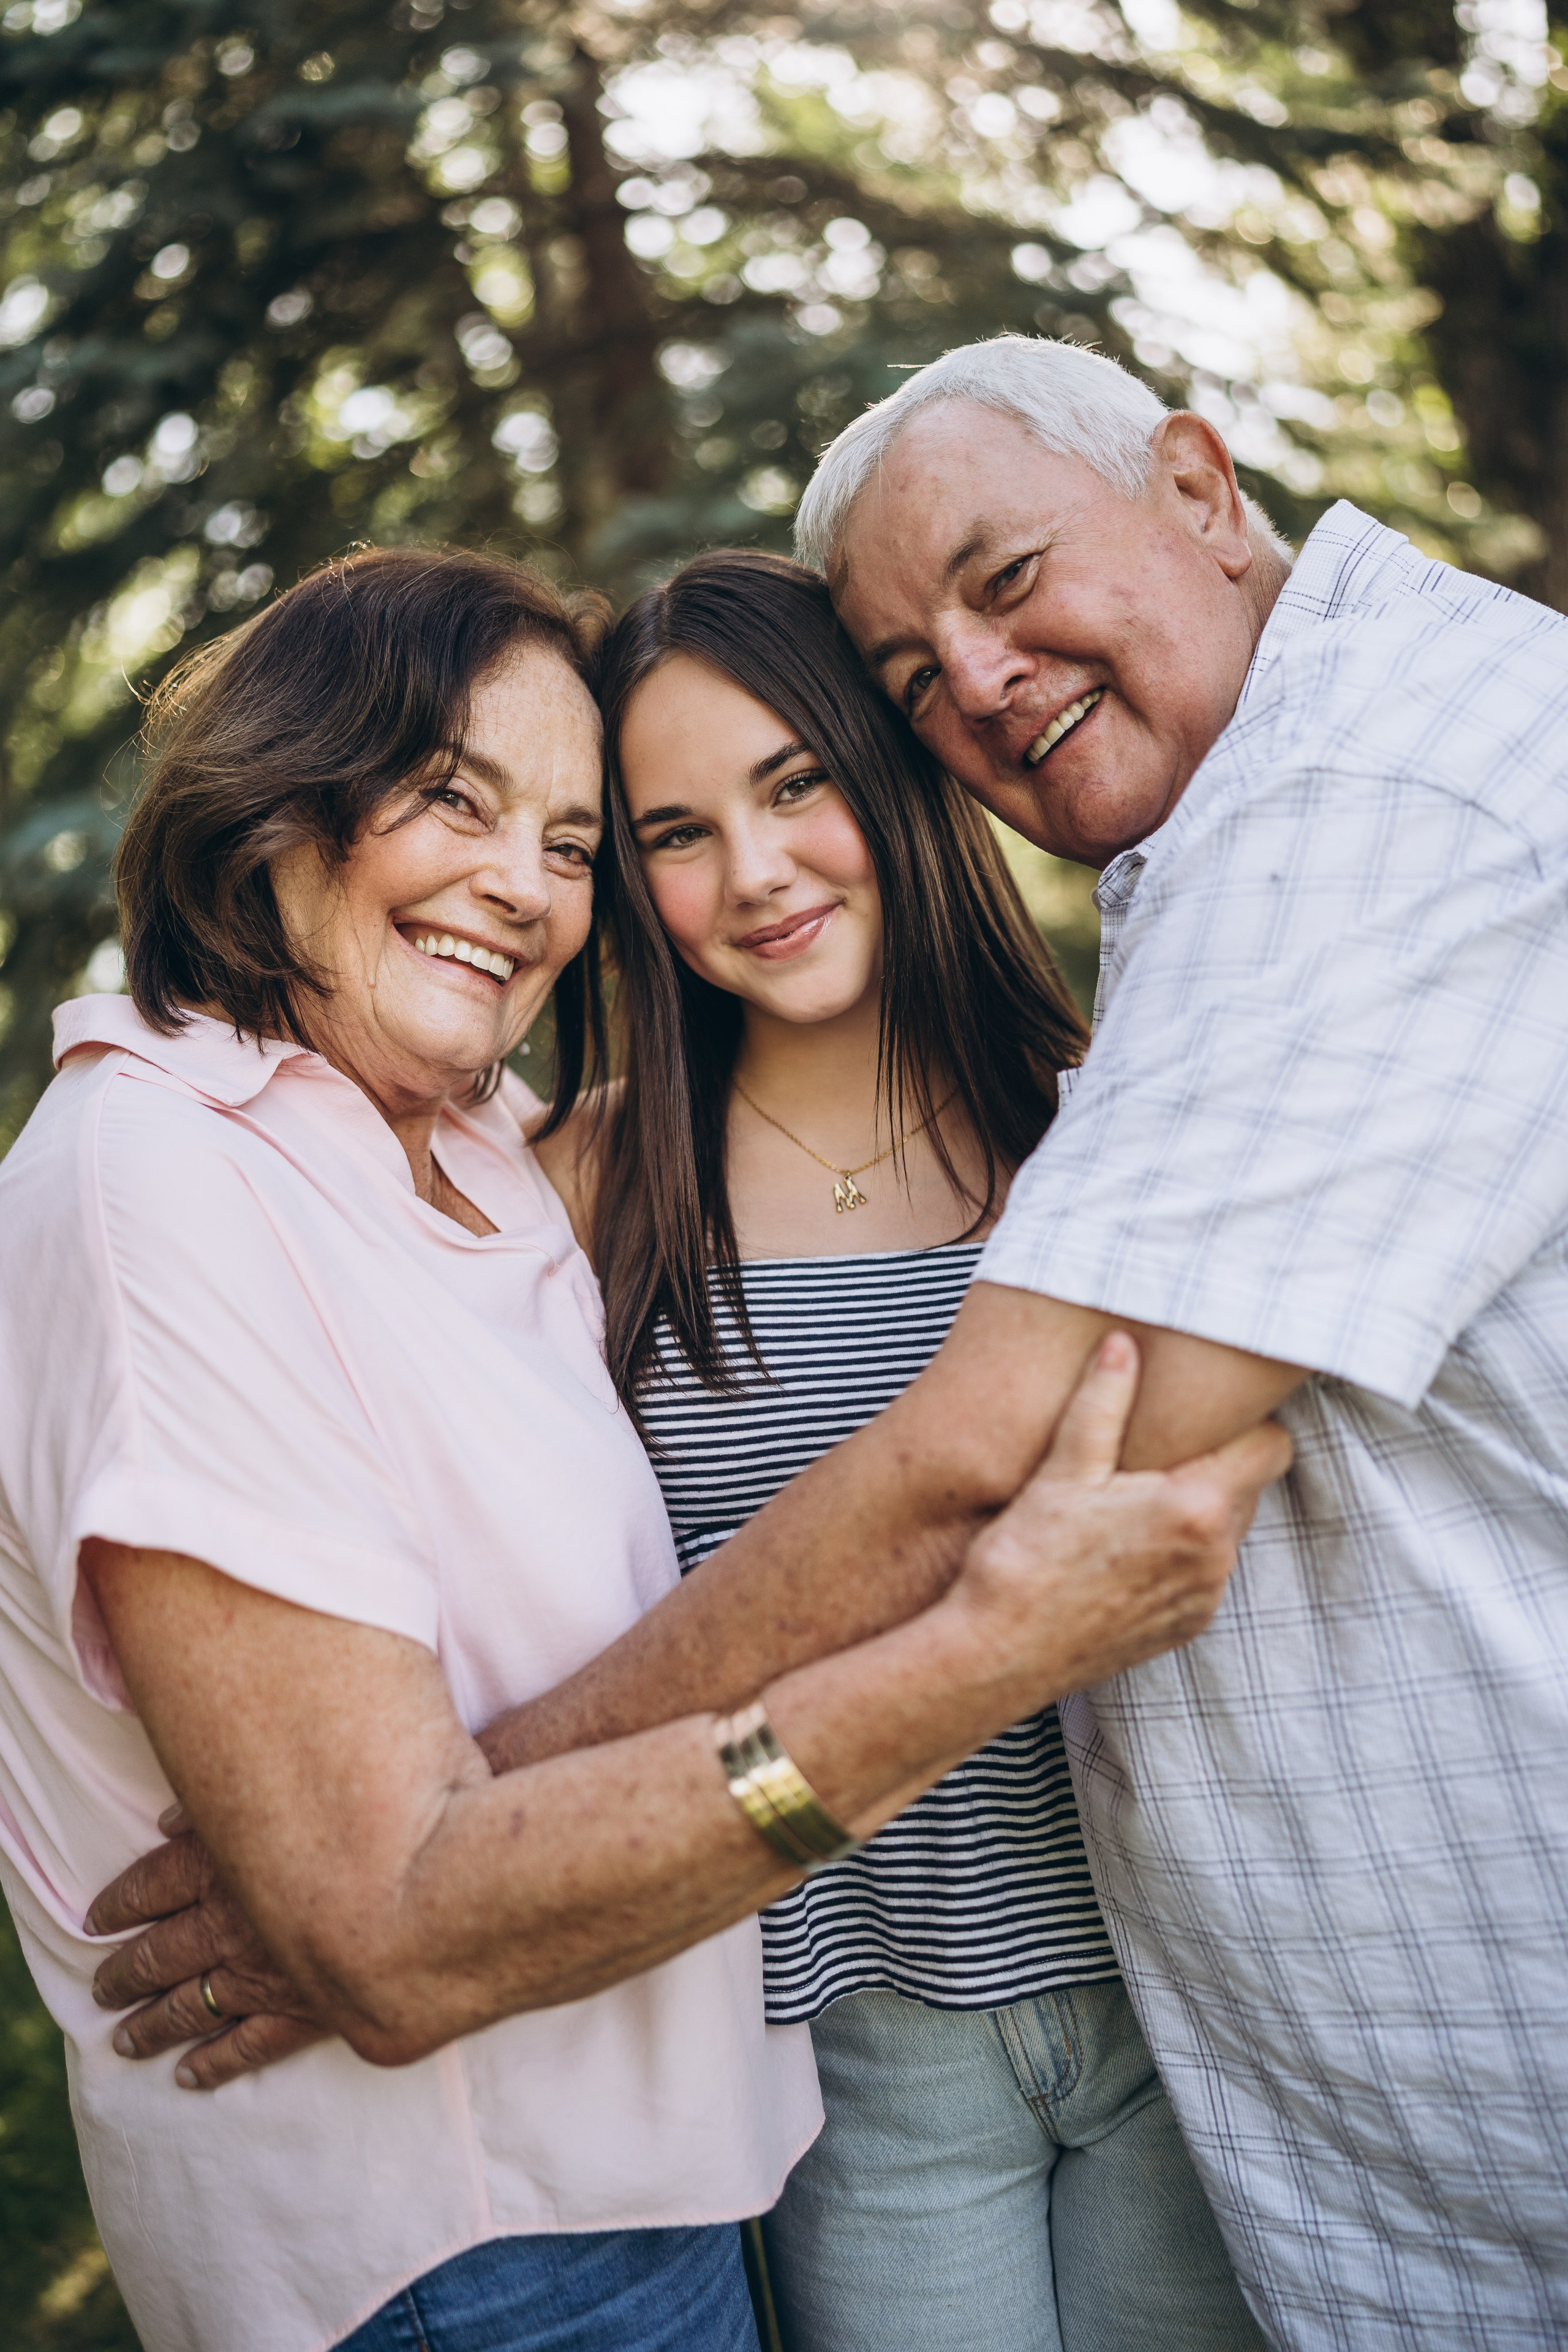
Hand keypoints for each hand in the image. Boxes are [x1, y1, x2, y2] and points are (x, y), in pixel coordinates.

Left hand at [87, 1809, 329, 2089]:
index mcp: (219, 1868)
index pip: (149, 1888)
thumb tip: (167, 1822)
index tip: (94, 1921)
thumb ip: (221, 1807)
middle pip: (160, 1954)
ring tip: (123, 2040)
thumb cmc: (357, 1820)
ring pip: (190, 2007)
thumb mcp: (284, 1792)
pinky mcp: (302, 2013)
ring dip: (152, 2024)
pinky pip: (247, 2047)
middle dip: (125, 1973)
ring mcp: (264, 1976)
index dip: (118, 1904)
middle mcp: (230, 1926)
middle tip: (100, 1990)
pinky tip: (187, 2075)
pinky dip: (214, 2064)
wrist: (428, 1888)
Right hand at [949, 1330, 1291, 1702]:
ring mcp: (1203, 1599)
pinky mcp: (1184, 1628)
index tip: (1203, 1414)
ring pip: (1225, 1532)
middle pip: (1248, 1488)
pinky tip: (1122, 1547)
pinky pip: (1203, 1573)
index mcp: (1197, 1509)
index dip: (1243, 1424)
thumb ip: (1102, 1400)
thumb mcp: (1063, 1470)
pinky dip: (1178, 1553)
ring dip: (1194, 1511)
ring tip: (1131, 1501)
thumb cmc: (1026, 1560)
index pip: (1271, 1448)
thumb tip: (1124, 1344)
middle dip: (1212, 1464)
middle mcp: (1215, 1559)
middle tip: (1154, 1451)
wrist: (998, 1655)